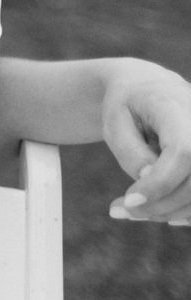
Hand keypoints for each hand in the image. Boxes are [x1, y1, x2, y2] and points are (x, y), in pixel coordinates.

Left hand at [101, 60, 190, 225]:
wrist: (148, 87)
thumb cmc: (127, 105)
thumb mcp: (115, 121)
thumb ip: (131, 150)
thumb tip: (148, 179)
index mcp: (177, 106)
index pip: (183, 151)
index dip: (160, 183)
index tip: (129, 201)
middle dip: (160, 203)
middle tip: (121, 211)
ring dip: (171, 211)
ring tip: (133, 212)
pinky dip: (183, 209)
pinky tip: (156, 211)